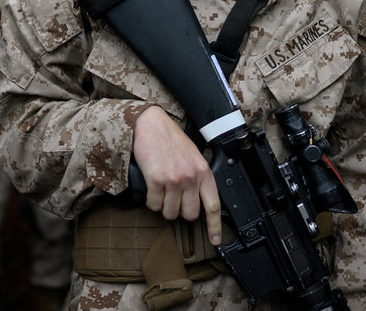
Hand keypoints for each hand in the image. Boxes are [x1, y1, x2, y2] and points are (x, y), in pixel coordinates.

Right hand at [132, 105, 222, 245]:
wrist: (151, 124)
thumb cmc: (170, 139)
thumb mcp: (193, 157)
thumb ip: (198, 177)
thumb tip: (197, 200)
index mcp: (203, 172)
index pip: (213, 205)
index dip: (214, 226)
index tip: (215, 240)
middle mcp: (191, 177)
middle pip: (189, 215)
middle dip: (180, 211)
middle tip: (173, 199)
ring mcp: (174, 180)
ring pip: (170, 213)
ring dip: (163, 206)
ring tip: (161, 190)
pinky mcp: (156, 180)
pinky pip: (154, 205)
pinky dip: (151, 200)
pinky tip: (152, 187)